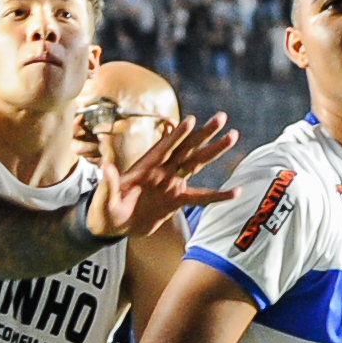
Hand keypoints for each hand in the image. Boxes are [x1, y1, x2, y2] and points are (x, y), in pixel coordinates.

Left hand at [85, 109, 241, 239]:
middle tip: (222, 117)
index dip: (176, 135)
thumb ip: (109, 184)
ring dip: (214, 151)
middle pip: (186, 149)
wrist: (113, 225)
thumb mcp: (105, 199)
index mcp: (144, 167)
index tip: (190, 121)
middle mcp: (161, 171)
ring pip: (197, 164)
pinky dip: (218, 195)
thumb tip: (106, 167)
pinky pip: (201, 197)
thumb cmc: (105, 209)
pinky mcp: (177, 200)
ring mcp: (171, 183)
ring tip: (233, 136)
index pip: (163, 148)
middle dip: (203, 134)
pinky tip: (236, 192)